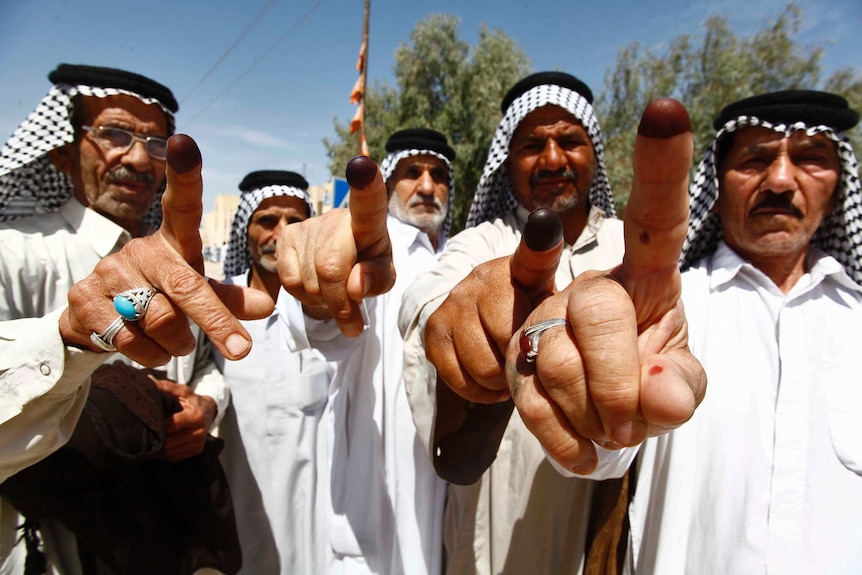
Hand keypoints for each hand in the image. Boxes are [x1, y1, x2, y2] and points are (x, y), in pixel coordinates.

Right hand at [59, 135, 273, 365]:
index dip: (184, 174)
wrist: (95, 320)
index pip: (180, 203)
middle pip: (186, 285)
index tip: (185, 142)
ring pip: (161, 319)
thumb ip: (229, 299)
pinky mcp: (83, 298)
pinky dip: (150, 354)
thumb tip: (268, 307)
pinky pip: (132, 339)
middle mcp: (140, 248)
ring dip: (177, 343)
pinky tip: (145, 347)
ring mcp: (108, 271)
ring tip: (174, 342)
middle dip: (216, 321)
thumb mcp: (196, 293)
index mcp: (172, 240)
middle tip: (240, 350)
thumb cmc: (159, 297)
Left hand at [149, 376, 215, 460]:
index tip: (146, 423)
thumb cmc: (191, 400)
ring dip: (159, 449)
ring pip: (171, 452)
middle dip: (157, 439)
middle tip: (145, 434)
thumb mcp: (181, 391)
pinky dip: (165, 454)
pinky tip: (160, 446)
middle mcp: (199, 431)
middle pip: (170, 443)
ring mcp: (199, 443)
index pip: (172, 425)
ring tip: (151, 440)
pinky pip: (175, 457)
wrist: (208, 411)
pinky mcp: (197, 450)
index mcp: (195, 416)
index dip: (158, 425)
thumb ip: (165, 386)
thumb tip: (147, 380)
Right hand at [277, 155, 394, 335]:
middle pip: (330, 269)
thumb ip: (377, 280)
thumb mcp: (383, 278)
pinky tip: (316, 289)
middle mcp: (336, 218)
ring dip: (323, 302)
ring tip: (335, 295)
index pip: (369, 203)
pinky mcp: (286, 236)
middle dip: (340, 303)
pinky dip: (304, 297)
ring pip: (309, 282)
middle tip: (352, 322)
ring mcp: (308, 225)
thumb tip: (354, 285)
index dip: (365, 186)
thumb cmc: (369, 268)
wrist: (342, 267)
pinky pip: (290, 281)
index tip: (364, 164)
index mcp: (370, 223)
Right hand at [425, 209, 564, 403]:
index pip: (533, 252)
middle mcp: (483, 277)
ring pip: (485, 368)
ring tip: (509, 367)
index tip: (544, 222)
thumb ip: (567, 301)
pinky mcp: (434, 329)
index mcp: (521, 268)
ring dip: (501, 381)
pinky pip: (462, 381)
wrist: (478, 319)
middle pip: (510, 342)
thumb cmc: (527, 314)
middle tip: (527, 357)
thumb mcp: (551, 302)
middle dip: (522, 361)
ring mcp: (454, 302)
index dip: (540, 239)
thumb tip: (593, 300)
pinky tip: (488, 376)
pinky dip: (479, 391)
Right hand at [505, 98, 705, 473]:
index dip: (662, 166)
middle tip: (618, 428)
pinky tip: (534, 406)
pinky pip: (484, 380)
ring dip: (560, 407)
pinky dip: (516, 412)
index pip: (654, 218)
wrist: (549, 396)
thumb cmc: (625, 381)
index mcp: (633, 276)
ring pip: (537, 358)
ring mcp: (496, 288)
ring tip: (573, 408)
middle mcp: (564, 269)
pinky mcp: (451, 321)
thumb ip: (675, 389)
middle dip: (610, 388)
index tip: (666, 109)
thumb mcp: (664, 387)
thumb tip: (658, 401)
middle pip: (592, 312)